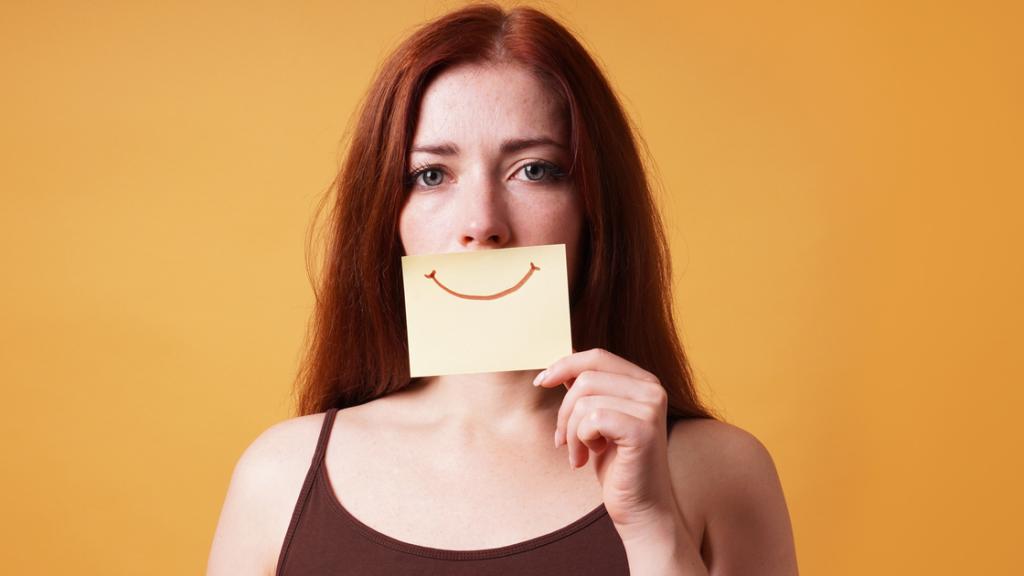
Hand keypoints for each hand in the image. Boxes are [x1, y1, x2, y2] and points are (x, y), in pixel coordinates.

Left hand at [533, 347, 682, 537]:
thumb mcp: (599, 421)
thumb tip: (562, 367)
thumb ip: (590, 392)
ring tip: (579, 453)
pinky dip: (580, 440)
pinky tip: (588, 458)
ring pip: (584, 400)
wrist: (641, 508)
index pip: (597, 357)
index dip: (564, 365)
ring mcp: (650, 408)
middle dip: (564, 411)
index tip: (541, 382)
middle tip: (562, 440)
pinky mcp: (642, 430)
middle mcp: (652, 390)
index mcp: (644, 382)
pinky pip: (591, 420)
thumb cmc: (618, 466)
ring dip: (571, 431)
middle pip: (586, 378)